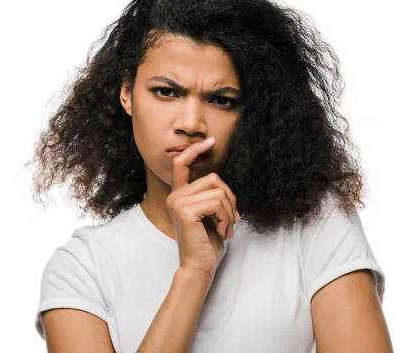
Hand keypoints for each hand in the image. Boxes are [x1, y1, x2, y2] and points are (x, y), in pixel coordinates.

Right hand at [166, 137, 240, 278]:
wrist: (199, 267)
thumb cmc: (206, 244)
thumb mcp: (209, 215)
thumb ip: (210, 197)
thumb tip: (222, 185)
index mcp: (179, 195)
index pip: (181, 164)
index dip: (195, 150)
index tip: (210, 141)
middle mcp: (175, 196)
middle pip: (212, 178)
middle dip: (229, 198)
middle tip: (232, 219)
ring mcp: (178, 202)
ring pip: (217, 191)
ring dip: (229, 210)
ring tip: (227, 228)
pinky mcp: (186, 211)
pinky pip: (216, 202)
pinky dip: (226, 217)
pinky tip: (223, 231)